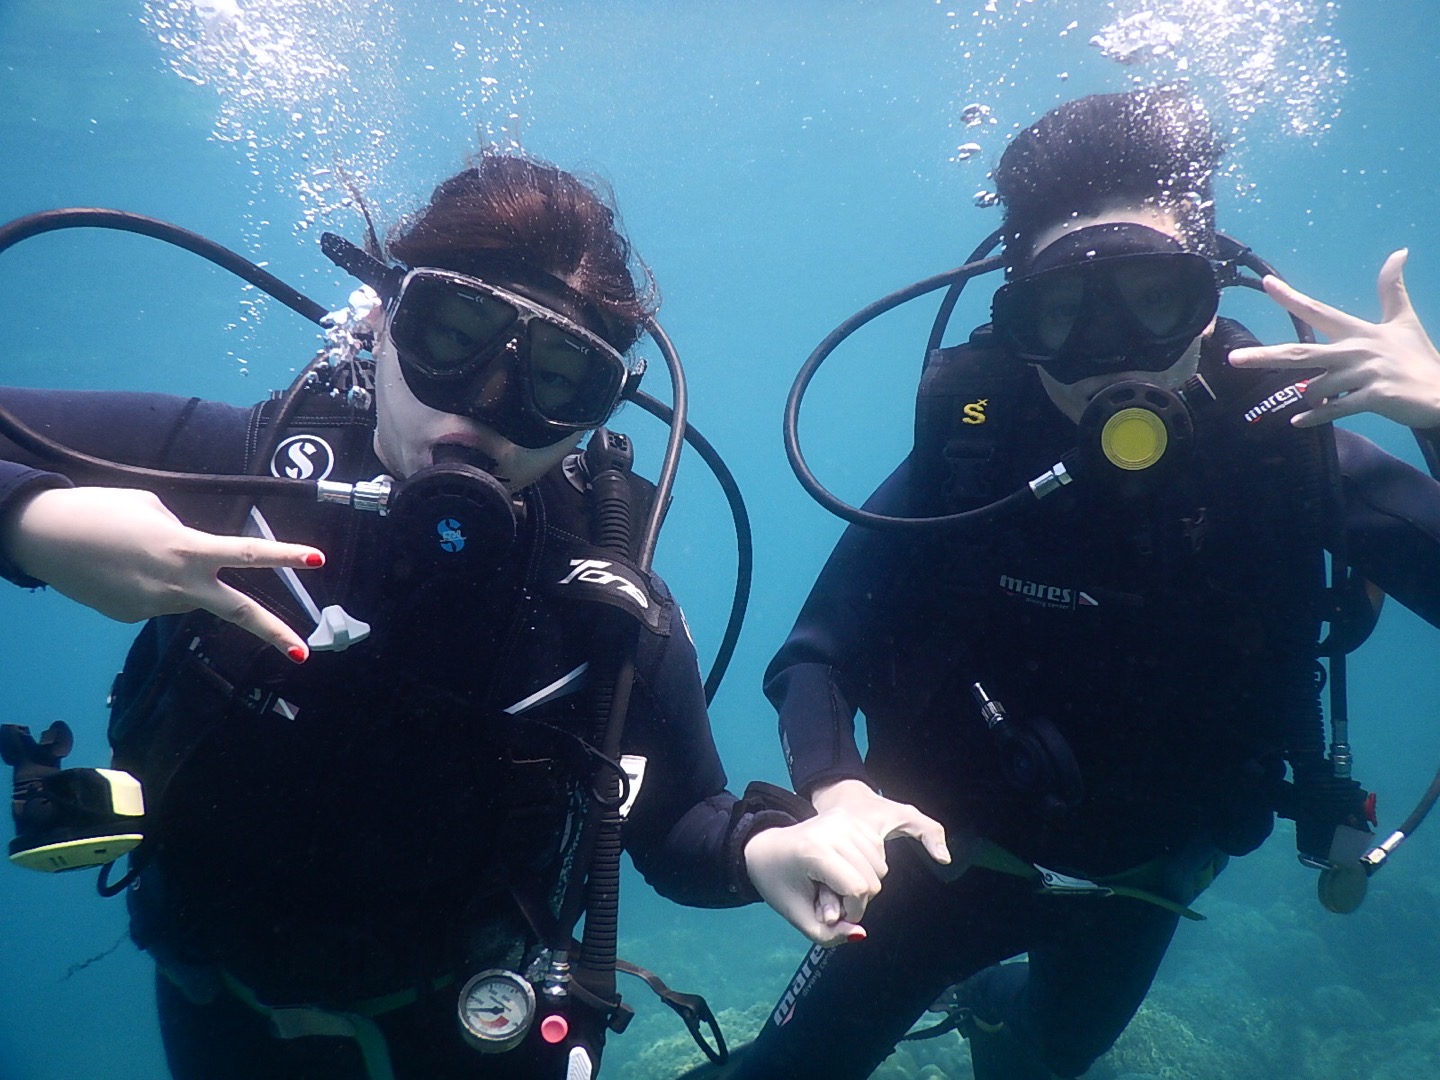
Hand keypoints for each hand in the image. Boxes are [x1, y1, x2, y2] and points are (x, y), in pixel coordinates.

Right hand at [2, 486, 323, 659]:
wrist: (42, 536)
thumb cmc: (100, 511)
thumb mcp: (155, 510)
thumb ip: (186, 536)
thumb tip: (195, 557)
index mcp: (188, 549)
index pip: (248, 553)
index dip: (286, 555)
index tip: (319, 558)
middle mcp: (178, 584)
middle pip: (238, 611)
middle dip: (274, 633)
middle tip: (303, 653)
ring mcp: (155, 606)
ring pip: (187, 596)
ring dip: (177, 579)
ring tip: (132, 553)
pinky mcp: (132, 617)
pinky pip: (157, 601)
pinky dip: (148, 586)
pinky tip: (118, 570)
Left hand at [745, 779, 949, 944]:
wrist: (767, 847)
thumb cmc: (780, 884)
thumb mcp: (798, 918)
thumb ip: (829, 936)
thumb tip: (861, 935)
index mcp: (815, 851)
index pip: (858, 886)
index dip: (851, 910)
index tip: (831, 914)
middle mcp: (832, 830)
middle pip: (874, 878)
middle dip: (858, 899)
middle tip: (831, 900)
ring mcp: (843, 821)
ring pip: (880, 866)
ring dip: (863, 884)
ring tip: (834, 884)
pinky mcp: (851, 819)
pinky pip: (878, 853)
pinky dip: (868, 868)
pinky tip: (845, 869)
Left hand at [1228, 250, 1439, 428]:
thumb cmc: (1417, 358)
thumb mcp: (1404, 320)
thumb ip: (1392, 289)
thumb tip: (1399, 251)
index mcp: (1359, 331)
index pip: (1318, 311)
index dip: (1291, 298)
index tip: (1266, 284)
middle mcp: (1356, 350)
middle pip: (1300, 353)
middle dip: (1264, 356)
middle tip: (1233, 359)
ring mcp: (1363, 375)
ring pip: (1315, 387)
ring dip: (1310, 398)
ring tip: (1317, 402)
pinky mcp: (1373, 398)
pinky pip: (1333, 409)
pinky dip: (1314, 417)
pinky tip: (1297, 421)